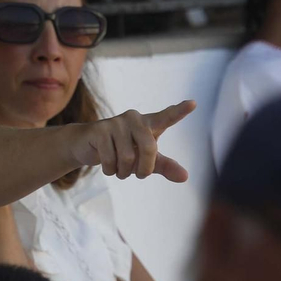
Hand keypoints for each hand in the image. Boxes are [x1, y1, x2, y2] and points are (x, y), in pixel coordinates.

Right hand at [67, 101, 194, 181]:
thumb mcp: (145, 159)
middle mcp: (134, 118)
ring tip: (118, 168)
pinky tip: (107, 165)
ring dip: (123, 172)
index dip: (180, 111)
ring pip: (128, 159)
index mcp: (148, 124)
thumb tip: (185, 177)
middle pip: (149, 149)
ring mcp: (116, 123)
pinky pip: (110, 160)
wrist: (87, 145)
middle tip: (138, 174)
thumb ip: (165, 166)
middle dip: (144, 169)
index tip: (194, 103)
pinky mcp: (99, 130)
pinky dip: (110, 170)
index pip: (166, 117)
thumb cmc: (122, 150)